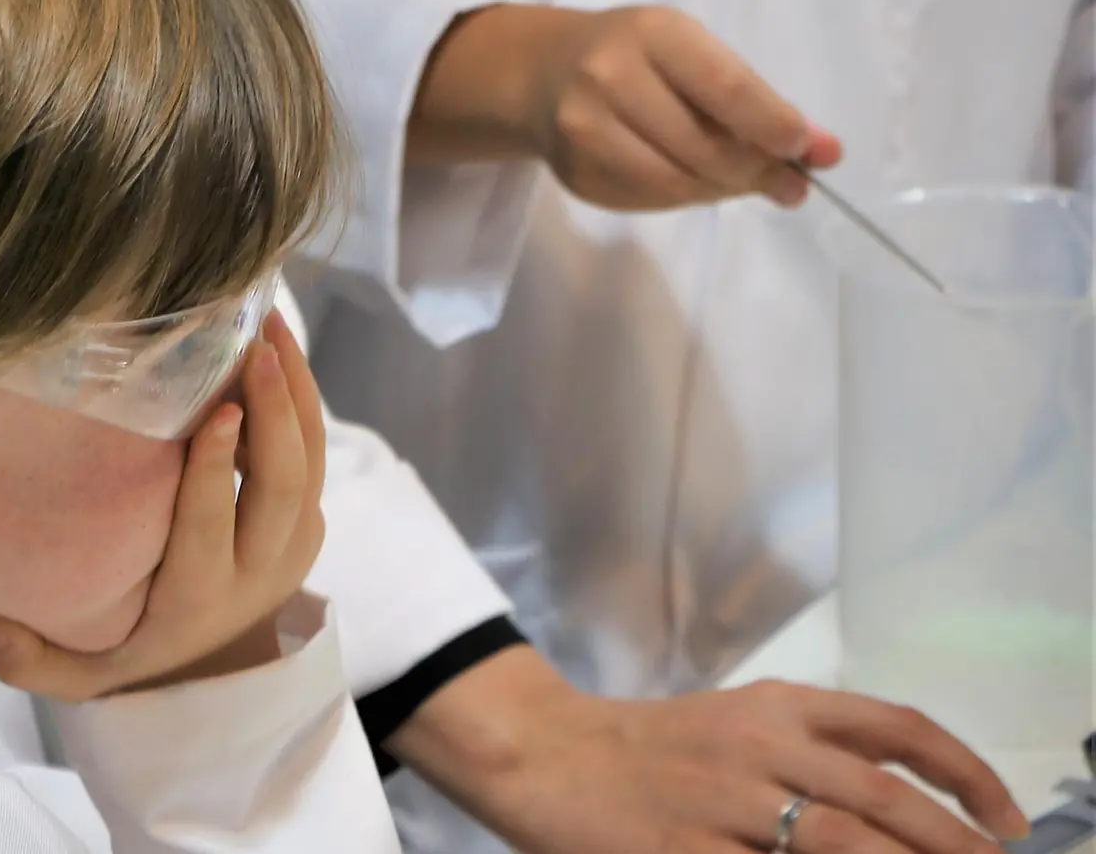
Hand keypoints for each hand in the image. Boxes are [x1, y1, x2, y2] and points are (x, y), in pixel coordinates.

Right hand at [0, 311, 326, 701]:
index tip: (217, 411)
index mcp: (197, 599)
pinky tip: (278, 344)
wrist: (212, 671)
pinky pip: (316, 453)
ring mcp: (293, 546)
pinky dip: (302, 398)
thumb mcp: (77, 673)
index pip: (211, 527)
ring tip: (269, 325)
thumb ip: (29, 661)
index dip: (215, 469)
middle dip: (273, 413)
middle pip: (281, 487)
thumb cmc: (128, 649)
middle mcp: (258, 572)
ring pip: (309, 462)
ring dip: (295, 391)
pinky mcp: (308, 521)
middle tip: (252, 347)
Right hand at [390, 648, 1026, 853]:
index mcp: (775, 706)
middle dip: (950, 842)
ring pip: (835, 840)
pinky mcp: (679, 850)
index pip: (895, 728)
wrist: (541, 753)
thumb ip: (810, 752)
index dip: (964, 773)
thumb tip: (901, 807)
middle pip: (878, 796)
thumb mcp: (734, 725)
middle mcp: (755, 745)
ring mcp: (718, 801)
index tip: (1006, 819)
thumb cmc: (644, 748)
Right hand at [411, 3, 843, 209]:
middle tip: (791, 183)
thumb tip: (824, 152)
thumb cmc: (636, 54)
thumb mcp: (691, 51)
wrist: (543, 73)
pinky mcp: (576, 175)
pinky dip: (688, 198)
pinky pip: (652, 201)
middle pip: (704, 146)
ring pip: (679, 183)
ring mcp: (583, 132)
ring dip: (725, 190)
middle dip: (758, 170)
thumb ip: (754, 98)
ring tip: (745, 181)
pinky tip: (695, 181)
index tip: (807, 149)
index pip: (725, 87)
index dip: (773, 126)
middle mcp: (607, 79)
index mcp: (650, 34)